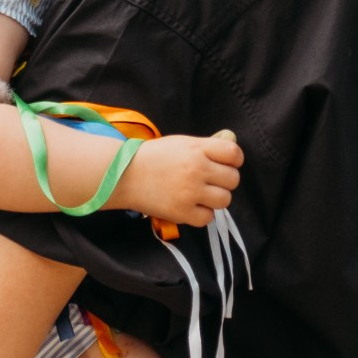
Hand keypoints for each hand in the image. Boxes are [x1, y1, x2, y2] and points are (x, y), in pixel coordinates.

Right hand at [118, 129, 242, 227]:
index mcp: (197, 149)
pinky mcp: (182, 212)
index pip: (234, 154)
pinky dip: (202, 214)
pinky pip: (208, 218)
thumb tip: (231, 140)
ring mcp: (190, 192)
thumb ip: (206, 145)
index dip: (233, 160)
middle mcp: (197, 170)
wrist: (123, 175)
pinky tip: (190, 205)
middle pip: (233, 179)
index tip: (224, 164)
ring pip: (224, 200)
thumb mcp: (180, 143)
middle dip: (224, 180)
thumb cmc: (153, 157)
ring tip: (200, 194)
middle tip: (209, 181)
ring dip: (215, 198)